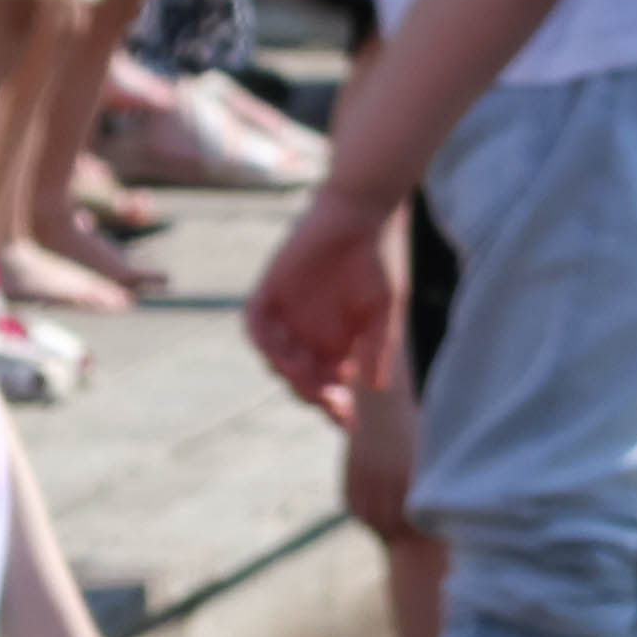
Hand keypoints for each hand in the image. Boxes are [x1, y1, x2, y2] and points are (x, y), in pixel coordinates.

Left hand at [243, 188, 396, 417]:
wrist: (359, 214)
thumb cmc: (375, 261)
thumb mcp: (382, 312)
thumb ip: (377, 347)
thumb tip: (375, 387)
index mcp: (333, 348)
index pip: (327, 389)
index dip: (335, 409)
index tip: (349, 422)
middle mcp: (305, 337)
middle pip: (300, 380)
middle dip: (314, 395)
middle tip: (330, 400)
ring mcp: (285, 317)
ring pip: (276, 359)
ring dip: (289, 373)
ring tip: (306, 376)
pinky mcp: (269, 293)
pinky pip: (254, 325)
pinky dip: (264, 341)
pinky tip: (281, 351)